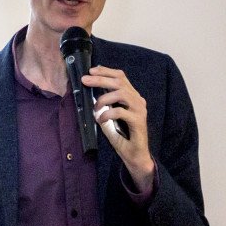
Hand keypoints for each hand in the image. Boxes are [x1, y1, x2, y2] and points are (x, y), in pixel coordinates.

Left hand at [82, 65, 154, 192]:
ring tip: (95, 108)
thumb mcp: (109, 116)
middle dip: (100, 79)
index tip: (91, 70)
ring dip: (104, 98)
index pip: (121, 77)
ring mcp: (139, 109)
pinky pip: (121, 112)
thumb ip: (104, 105)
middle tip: (85, 80)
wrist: (134, 154)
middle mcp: (138, 100)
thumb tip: (90, 95)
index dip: (106, 71)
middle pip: (120, 82)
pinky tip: (101, 119)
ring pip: (122, 94)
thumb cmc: (121, 136)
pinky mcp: (138, 121)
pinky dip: (108, 114)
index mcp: (132, 96)